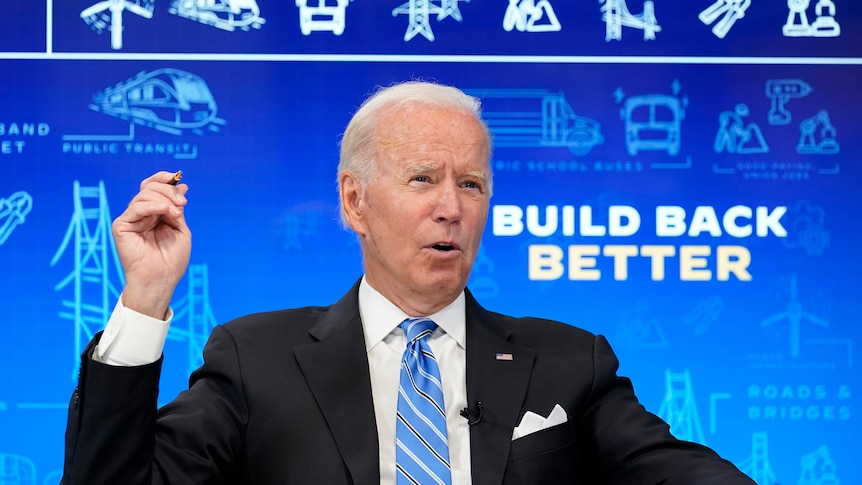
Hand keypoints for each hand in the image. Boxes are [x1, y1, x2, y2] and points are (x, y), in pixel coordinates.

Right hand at [112, 171, 191, 318]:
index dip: (164, 178)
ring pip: (144, 194)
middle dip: (169, 190)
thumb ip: (177, 208)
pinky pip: (136, 208)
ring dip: (165, 199)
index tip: (178, 177)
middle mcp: (141, 214)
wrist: (162, 278)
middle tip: (183, 203)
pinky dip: (153, 206)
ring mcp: (130, 219)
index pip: (153, 187)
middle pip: (149, 187)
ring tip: (177, 213)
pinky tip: (165, 212)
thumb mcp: (180, 228)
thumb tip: (182, 185)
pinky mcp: (121, 226)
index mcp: (154, 214)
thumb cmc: (172, 259)